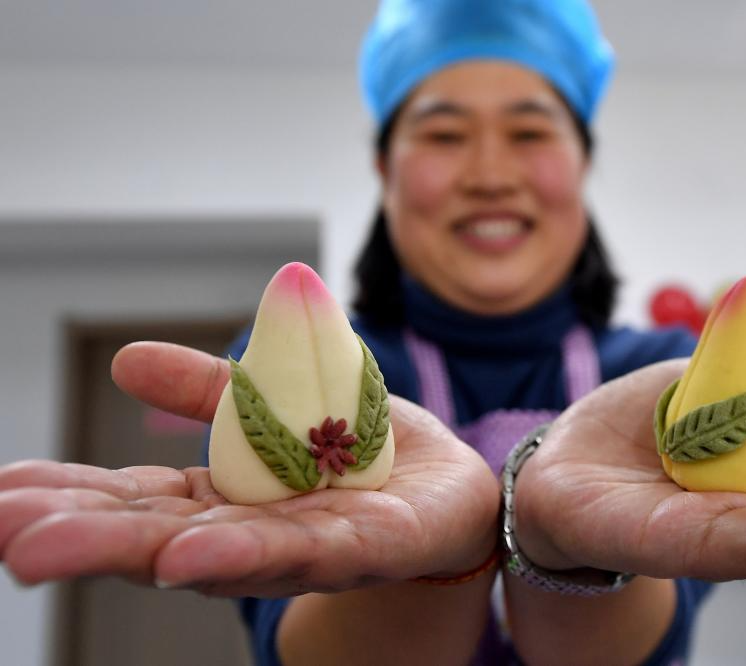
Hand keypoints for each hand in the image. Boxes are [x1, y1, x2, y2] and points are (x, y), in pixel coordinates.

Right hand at [0, 342, 497, 595]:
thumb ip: (212, 389)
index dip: (75, 500)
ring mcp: (312, 548)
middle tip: (11, 538)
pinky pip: (313, 549)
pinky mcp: (375, 548)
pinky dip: (248, 555)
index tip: (2, 496)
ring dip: (141, 555)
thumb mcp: (279, 399)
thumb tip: (127, 361)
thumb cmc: (361, 447)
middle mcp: (259, 535)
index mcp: (231, 498)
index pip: (142, 503)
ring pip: (222, 555)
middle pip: (163, 540)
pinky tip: (189, 561)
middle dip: (88, 539)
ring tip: (61, 550)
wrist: (451, 484)